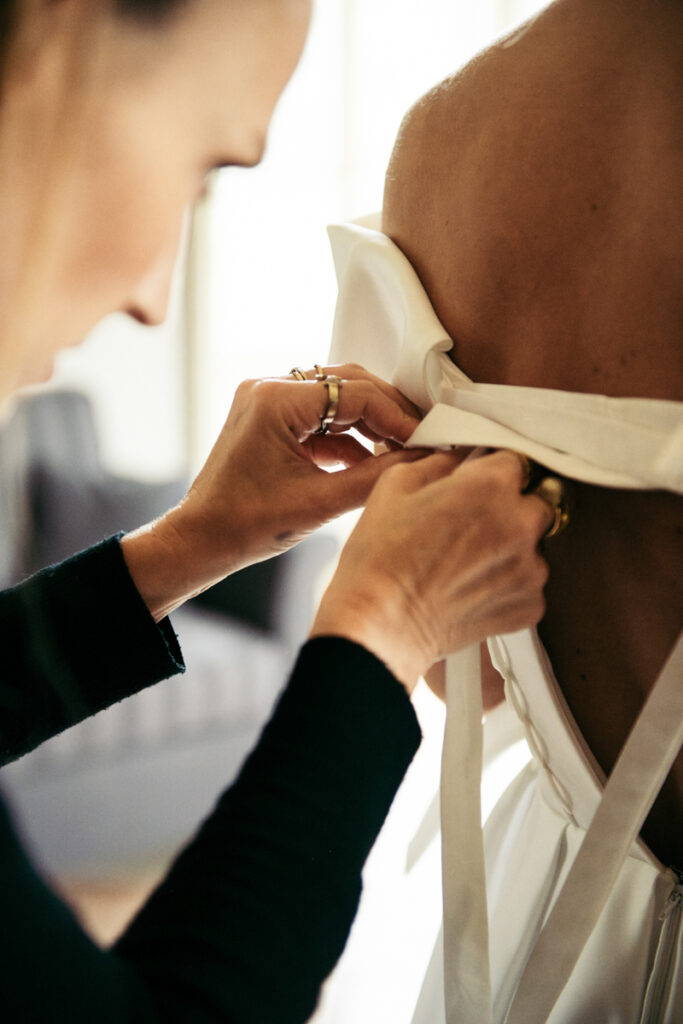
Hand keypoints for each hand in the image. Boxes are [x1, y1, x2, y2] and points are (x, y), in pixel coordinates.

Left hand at [121, 364, 424, 619]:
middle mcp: (270, 389)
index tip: (424, 437)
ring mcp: (268, 402)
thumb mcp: (320, 502)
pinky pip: (320, 418)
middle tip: (421, 437)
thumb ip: (375, 478)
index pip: (355, 392)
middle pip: (347, 384)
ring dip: (371, 423)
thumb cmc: (246, 525)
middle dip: (388, 411)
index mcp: (276, 400)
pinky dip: (348, 437)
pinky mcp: (271, 420)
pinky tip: (374, 460)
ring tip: (402, 450)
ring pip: (337, 399)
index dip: (396, 415)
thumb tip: (420, 460)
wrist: (201, 541)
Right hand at [311, 450, 553, 690]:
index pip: (516, 459)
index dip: (494, 470)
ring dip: (513, 548)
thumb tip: (459, 459)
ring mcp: (530, 569)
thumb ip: (440, 462)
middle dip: (513, 506)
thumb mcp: (396, 485)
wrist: (379, 624)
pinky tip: (474, 587)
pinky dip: (510, 585)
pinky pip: (530, 585)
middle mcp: (520, 524)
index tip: (481, 483)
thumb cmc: (380, 558)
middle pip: (538, 500)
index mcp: (491, 485)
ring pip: (536, 546)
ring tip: (469, 562)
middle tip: (477, 523)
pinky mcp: (530, 606)